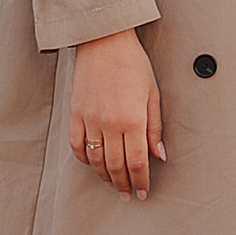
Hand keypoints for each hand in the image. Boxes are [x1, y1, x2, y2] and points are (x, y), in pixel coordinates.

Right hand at [67, 31, 163, 197]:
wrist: (104, 41)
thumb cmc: (133, 63)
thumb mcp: (152, 94)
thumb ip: (155, 127)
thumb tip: (160, 155)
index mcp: (133, 119)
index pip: (137, 162)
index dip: (140, 181)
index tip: (142, 192)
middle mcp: (109, 123)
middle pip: (116, 166)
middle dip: (123, 184)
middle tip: (128, 193)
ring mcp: (89, 119)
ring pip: (95, 160)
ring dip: (105, 176)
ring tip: (113, 184)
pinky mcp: (75, 113)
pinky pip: (77, 145)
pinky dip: (85, 159)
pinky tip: (93, 164)